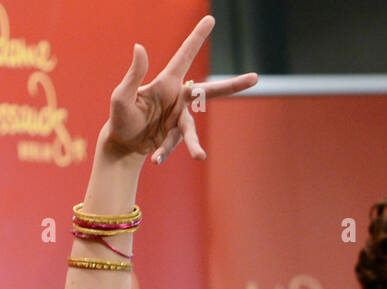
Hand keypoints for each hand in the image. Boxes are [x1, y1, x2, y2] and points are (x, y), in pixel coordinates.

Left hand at [101, 15, 256, 164]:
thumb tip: (140, 47)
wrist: (124, 142)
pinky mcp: (178, 137)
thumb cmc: (120, 115)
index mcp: (166, 83)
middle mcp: (179, 99)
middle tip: (255, 78)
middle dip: (233, 85)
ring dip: (193, 144)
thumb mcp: (122, 95)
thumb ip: (133, 74)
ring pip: (192, 130)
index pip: (185, 56)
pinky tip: (155, 160)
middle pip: (211, 92)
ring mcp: (180, 119)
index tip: (210, 19)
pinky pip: (174, 146)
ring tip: (199, 157)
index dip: (197, 38)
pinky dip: (164, 152)